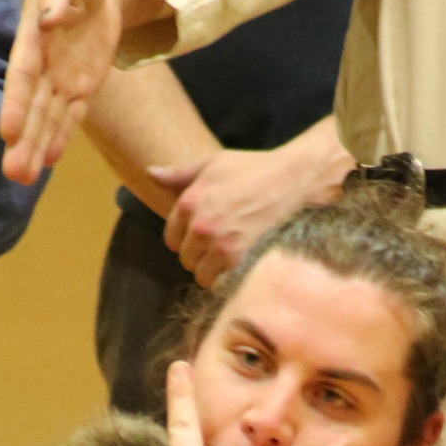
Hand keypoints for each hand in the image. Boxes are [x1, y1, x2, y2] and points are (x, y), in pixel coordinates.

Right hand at [0, 0, 144, 182]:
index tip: (7, 133)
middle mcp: (43, 64)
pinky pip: (71, 116)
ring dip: (36, 148)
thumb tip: (47, 19)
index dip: (15, 105)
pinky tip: (50, 160)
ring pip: (47, 119)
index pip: (22, 76)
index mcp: (32, 38)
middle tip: (12, 174)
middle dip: (23, 142)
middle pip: (32, 108)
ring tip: (23, 178)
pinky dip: (62, 137)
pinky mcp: (82, 86)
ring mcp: (61, 78)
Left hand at [151, 121, 353, 287]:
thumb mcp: (213, 163)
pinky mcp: (240, 260)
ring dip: (213, 270)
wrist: (294, 181)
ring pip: (202, 275)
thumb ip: (179, 174)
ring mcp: (220, 246)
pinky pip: (220, 282)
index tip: (205, 234)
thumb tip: (150, 173)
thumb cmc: (255, 169)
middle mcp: (200, 226)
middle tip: (222, 244)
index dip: (186, 239)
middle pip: (186, 259)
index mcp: (189, 202)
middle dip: (200, 255)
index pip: (171, 238)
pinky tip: (240, 263)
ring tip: (231, 255)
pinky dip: (227, 277)